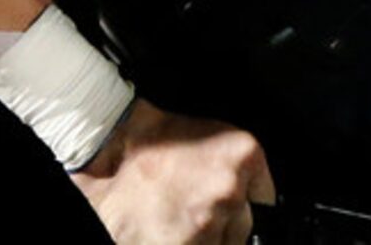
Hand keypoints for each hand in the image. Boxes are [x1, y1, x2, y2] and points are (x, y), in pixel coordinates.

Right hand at [73, 99, 272, 243]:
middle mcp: (229, 187)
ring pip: (224, 241)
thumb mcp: (204, 136)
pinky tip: (169, 229)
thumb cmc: (147, 144)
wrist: (105, 155)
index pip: (265, 193)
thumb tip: (253, 187)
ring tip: (176, 216)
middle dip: (222, 218)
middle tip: (191, 205)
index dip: (246, 198)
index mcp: (240, 153)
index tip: (233, 201)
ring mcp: (209, 222)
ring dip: (206, 234)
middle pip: (243, 221)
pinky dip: (190, 242)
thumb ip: (234, 162)